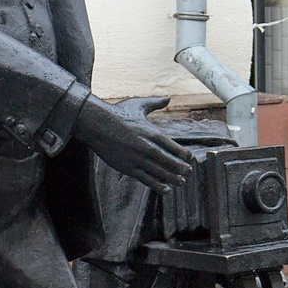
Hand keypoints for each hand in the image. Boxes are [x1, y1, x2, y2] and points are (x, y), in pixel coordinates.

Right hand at [73, 97, 198, 189]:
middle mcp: (146, 147)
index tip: (190, 158)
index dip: (184, 154)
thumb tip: (169, 97)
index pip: (173, 146)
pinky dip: (157, 185)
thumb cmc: (118, 112)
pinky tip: (166, 189)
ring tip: (181, 182)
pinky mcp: (127, 167)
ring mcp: (137, 158)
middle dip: (181, 168)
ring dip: (172, 178)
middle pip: (169, 161)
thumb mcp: (139, 105)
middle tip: (188, 172)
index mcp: (152, 133)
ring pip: (159, 172)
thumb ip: (156, 103)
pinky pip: (145, 179)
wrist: (97, 124)